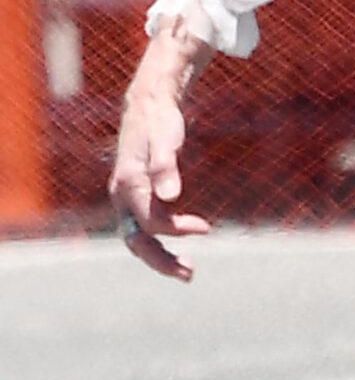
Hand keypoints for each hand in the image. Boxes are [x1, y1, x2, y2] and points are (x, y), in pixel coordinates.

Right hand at [110, 75, 209, 282]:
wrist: (148, 105)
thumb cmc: (160, 121)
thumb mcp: (166, 139)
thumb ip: (166, 166)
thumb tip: (171, 196)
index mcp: (128, 184)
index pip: (150, 221)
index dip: (176, 229)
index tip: (206, 228)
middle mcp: (121, 195)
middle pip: (135, 240)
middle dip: (160, 260)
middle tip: (190, 274)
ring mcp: (125, 198)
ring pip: (136, 238)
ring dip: (159, 256)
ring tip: (187, 270)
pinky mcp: (134, 197)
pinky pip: (141, 228)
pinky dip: (158, 241)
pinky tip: (177, 247)